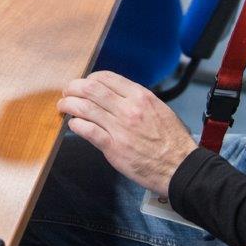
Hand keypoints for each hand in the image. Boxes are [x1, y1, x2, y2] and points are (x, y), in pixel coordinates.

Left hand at [59, 71, 198, 196]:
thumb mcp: (159, 109)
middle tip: (67, 93)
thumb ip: (137, 101)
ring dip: (69, 105)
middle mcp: (128, 109)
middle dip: (73, 88)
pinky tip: (73, 125)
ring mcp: (120, 128)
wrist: (181, 168)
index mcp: (140, 97)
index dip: (89, 78)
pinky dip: (75, 125)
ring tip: (63, 106)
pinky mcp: (113, 148)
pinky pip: (87, 131)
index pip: (106, 78)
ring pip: (84, 108)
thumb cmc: (173, 141)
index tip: (84, 84)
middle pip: (90, 89)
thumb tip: (116, 95)